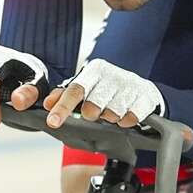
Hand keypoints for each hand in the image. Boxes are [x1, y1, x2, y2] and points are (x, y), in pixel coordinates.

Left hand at [45, 59, 163, 129]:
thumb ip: (64, 96)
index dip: (62, 108)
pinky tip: (125, 116)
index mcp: (94, 70)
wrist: (141, 88)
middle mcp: (112, 75)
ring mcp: (130, 85)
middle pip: (93, 105)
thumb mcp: (86, 88)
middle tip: (94, 113)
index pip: (75, 90)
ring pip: (113, 113)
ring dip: (110, 118)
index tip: (53, 122)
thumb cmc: (107, 89)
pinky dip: (126, 121)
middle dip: (91, 114)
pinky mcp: (145, 97)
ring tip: (111, 113)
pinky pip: (132, 117)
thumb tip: (48, 103)